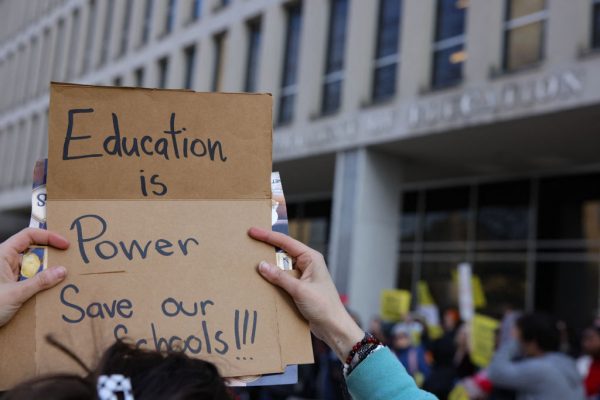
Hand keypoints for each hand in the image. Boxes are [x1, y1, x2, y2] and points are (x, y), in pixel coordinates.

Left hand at [0, 228, 68, 326]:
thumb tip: (61, 271)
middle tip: (66, 262)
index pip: (29, 236)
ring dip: (45, 273)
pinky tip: (48, 291)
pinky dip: (39, 283)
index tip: (64, 245)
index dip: (48, 237)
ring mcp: (7, 274)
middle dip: (50, 257)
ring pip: (32, 267)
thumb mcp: (15, 294)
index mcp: (2, 255)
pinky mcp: (10, 286)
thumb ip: (40, 282)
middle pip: (33, 251)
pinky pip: (29, 280)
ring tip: (59, 280)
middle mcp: (4, 262)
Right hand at [248, 227, 363, 361]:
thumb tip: (261, 265)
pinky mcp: (299, 288)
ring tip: (250, 262)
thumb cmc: (324, 306)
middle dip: (266, 249)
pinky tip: (260, 281)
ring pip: (281, 267)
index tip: (253, 231)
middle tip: (249, 243)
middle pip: (282, 252)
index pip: (286, 242)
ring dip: (268, 266)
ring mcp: (302, 276)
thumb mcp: (299, 290)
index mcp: (311, 258)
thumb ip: (279, 277)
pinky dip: (272, 279)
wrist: (333, 327)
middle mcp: (307, 264)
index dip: (268, 236)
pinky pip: (282, 280)